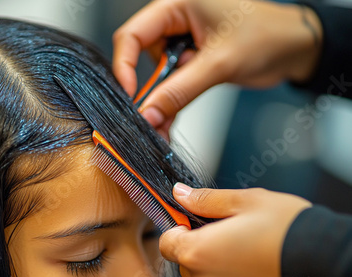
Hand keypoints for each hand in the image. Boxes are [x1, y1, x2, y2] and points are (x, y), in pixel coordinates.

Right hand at [113, 0, 321, 133]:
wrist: (296, 47)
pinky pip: (173, 82)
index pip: (133, 34)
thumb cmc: (268, 36)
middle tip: (152, 116)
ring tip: (170, 119)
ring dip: (163, 98)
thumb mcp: (220, 64)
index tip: (130, 96)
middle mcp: (176, 20)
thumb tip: (149, 113)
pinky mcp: (192, 59)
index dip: (124, 66)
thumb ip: (181, 90)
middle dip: (150, 88)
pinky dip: (173, 101)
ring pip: (158, 74)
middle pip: (142, 57)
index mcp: (177, 5)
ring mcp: (183, 41)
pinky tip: (171, 120)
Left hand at [159, 183, 311, 276]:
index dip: (179, 231)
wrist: (329, 262)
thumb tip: (179, 194)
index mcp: (198, 252)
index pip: (167, 244)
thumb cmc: (287, 227)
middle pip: (188, 266)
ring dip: (221, 273)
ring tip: (250, 256)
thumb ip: (205, 200)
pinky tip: (263, 276)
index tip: (195, 225)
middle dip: (201, 251)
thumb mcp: (244, 201)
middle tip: (230, 238)